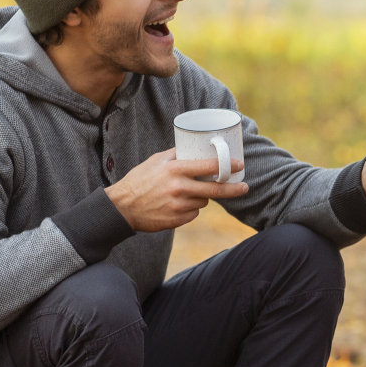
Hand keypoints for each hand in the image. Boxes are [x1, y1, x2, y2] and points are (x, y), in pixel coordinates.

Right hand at [106, 149, 248, 231]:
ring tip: (184, 193)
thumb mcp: (156, 161)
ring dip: (201, 197)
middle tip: (244, 187)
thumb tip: (195, 146)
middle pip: (215, 190)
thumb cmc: (139, 180)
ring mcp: (178, 206)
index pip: (209, 167)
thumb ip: (176, 154)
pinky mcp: (176, 220)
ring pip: (203, 201)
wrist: (121, 207)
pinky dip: (190, 209)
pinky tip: (176, 204)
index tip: (240, 165)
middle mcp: (179, 188)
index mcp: (175, 170)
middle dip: (233, 189)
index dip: (227, 166)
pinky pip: (193, 213)